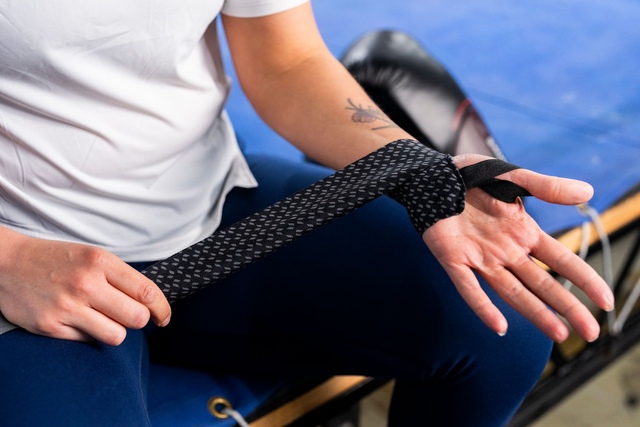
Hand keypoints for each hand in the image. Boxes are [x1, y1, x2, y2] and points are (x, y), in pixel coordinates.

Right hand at [0, 232, 170, 344]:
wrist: (6, 262)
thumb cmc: (55, 259)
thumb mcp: (92, 256)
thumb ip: (120, 277)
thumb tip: (150, 302)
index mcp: (101, 262)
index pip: (147, 292)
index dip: (162, 309)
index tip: (164, 318)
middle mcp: (86, 283)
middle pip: (136, 318)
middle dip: (138, 321)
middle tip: (128, 316)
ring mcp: (67, 306)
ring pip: (116, 335)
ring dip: (115, 330)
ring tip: (102, 319)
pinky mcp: (50, 326)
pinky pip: (87, 341)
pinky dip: (87, 334)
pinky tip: (76, 319)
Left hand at [423, 154, 613, 342]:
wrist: (431, 176)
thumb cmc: (471, 176)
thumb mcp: (512, 178)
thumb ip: (546, 188)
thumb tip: (588, 193)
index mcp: (523, 232)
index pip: (561, 260)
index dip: (584, 280)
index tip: (605, 301)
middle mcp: (505, 251)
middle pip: (541, 283)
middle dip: (566, 307)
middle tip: (591, 333)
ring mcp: (480, 258)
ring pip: (512, 291)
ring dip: (535, 312)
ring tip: (559, 335)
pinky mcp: (453, 260)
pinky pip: (469, 288)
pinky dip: (483, 307)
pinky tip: (498, 327)